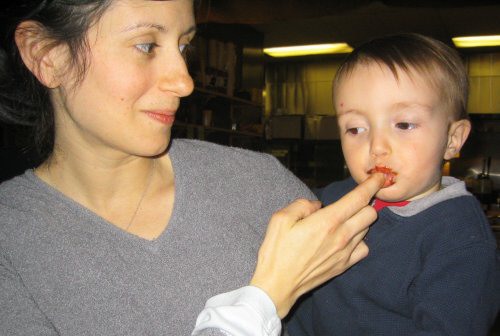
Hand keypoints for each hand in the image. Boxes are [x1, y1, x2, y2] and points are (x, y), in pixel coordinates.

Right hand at [250, 173, 384, 317]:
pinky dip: (359, 240)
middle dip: (366, 202)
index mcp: (327, 221)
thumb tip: (317, 205)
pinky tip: (346, 238)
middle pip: (370, 213)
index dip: (371, 185)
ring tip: (346, 218)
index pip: (359, 198)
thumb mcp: (280, 218)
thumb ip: (302, 205)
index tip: (378, 177)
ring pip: (367, 229)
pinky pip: (363, 248)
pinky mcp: (344, 265)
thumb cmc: (276, 251)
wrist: (277, 285)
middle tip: (355, 199)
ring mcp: (345, 253)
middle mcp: (341, 236)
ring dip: (360, 220)